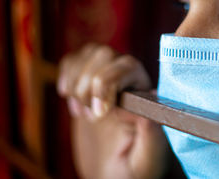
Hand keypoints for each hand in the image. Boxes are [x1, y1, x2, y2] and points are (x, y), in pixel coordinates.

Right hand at [57, 44, 166, 178]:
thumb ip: (151, 135)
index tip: (98, 114)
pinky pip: (75, 59)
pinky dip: (66, 73)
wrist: (114, 170)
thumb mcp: (145, 159)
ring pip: (91, 52)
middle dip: (89, 85)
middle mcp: (130, 80)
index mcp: (147, 94)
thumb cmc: (133, 168)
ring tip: (81, 110)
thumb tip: (149, 102)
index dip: (107, 83)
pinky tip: (69, 96)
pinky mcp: (89, 81)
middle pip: (106, 54)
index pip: (129, 66)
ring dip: (77, 79)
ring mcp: (109, 77)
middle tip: (91, 117)